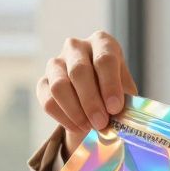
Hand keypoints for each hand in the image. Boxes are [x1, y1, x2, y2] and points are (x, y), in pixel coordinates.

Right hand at [37, 31, 138, 151]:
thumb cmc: (114, 90)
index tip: (115, 108)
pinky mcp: (43, 82)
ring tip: (90, 127)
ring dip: (75, 111)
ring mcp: (56, 63)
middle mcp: (76, 47)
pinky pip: (48, 101)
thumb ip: (125, 99)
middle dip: (91, 101)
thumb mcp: (125, 90)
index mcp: (102, 42)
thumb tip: (122, 115)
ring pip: (59, 86)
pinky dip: (63, 118)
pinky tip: (77, 128)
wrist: (94, 98)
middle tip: (101, 123)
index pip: (104, 59)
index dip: (110, 85)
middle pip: (79, 71)